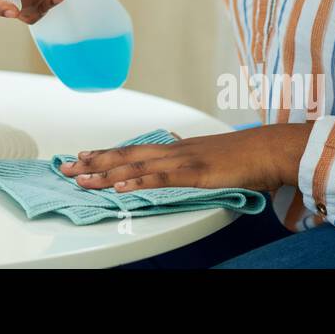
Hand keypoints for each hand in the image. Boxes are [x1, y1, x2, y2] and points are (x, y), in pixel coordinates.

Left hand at [59, 122, 314, 193]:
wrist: (268, 148)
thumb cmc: (243, 155)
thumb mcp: (209, 156)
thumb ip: (189, 158)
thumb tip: (175, 158)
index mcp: (175, 147)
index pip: (132, 150)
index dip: (105, 153)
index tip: (81, 156)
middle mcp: (172, 150)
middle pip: (124, 155)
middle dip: (93, 162)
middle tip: (66, 168)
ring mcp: (181, 160)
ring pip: (134, 166)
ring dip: (105, 173)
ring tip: (81, 178)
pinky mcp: (193, 172)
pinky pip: (159, 178)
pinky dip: (136, 181)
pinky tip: (118, 186)